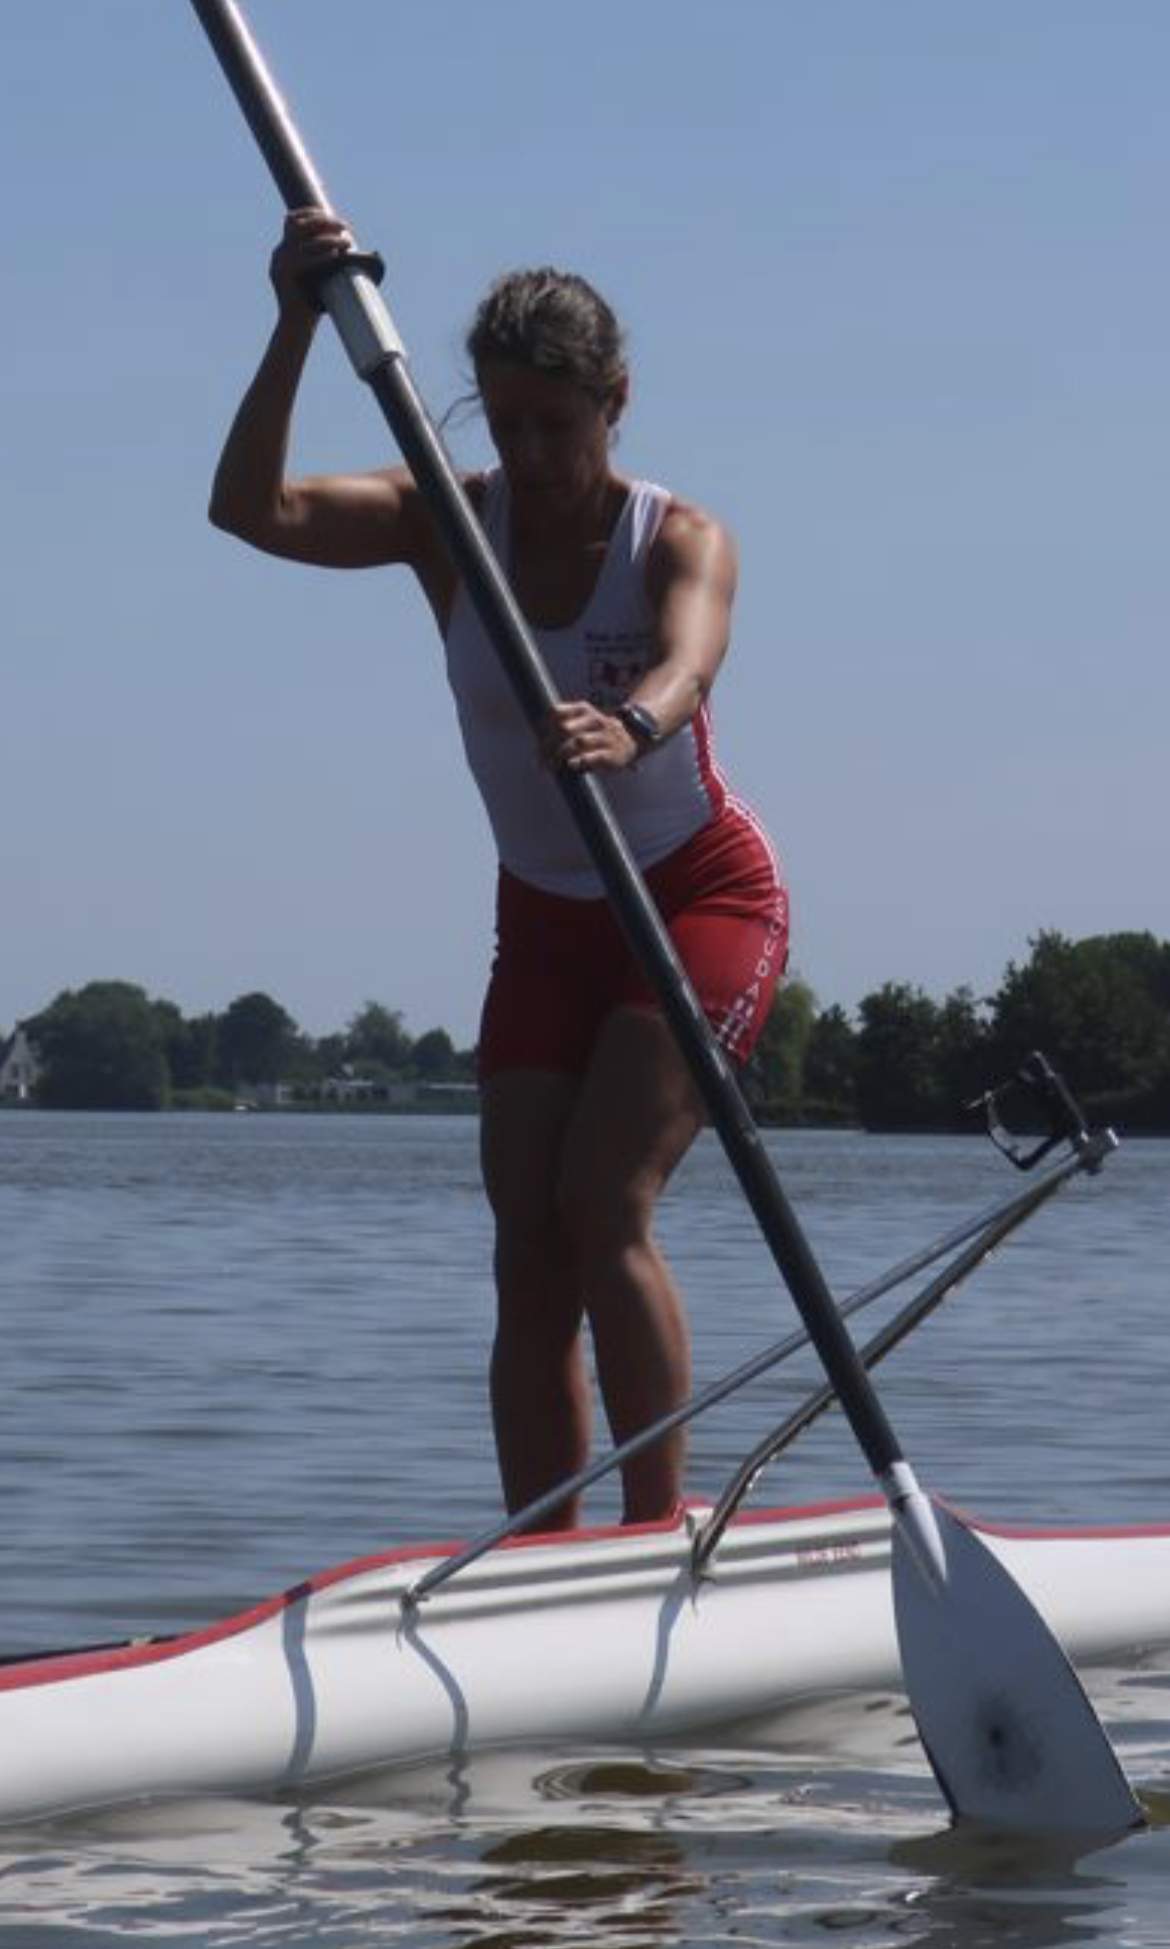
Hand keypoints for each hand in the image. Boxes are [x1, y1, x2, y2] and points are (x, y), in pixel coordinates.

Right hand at [269, 208, 355, 322]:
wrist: (297, 326)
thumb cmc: (312, 302)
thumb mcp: (317, 273)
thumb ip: (322, 256)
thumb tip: (344, 240)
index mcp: (284, 251)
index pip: (292, 221)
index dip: (312, 214)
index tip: (332, 216)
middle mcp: (279, 254)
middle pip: (299, 225)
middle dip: (324, 221)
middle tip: (345, 226)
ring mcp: (280, 265)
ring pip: (305, 242)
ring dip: (330, 239)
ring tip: (347, 243)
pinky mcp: (285, 277)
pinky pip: (306, 260)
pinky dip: (323, 255)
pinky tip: (336, 256)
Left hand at [540, 700, 639, 773]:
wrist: (632, 737)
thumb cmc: (598, 732)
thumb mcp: (583, 720)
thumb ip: (562, 725)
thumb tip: (539, 746)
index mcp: (583, 709)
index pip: (556, 712)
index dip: (543, 727)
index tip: (539, 740)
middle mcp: (594, 720)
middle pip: (564, 729)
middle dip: (548, 745)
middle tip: (540, 759)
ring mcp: (604, 737)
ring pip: (577, 742)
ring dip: (560, 755)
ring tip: (550, 766)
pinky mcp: (611, 754)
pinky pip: (593, 756)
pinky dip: (580, 761)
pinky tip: (571, 765)